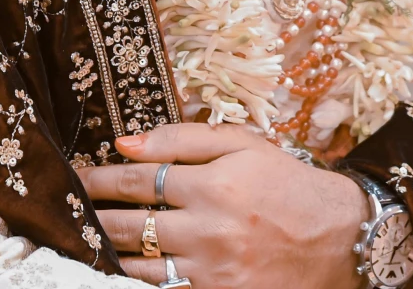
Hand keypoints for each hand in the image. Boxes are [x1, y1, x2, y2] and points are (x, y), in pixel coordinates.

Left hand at [80, 123, 367, 287]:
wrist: (343, 239)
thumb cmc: (288, 183)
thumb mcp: (243, 145)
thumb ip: (181, 138)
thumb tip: (124, 142)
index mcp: (213, 185)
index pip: (136, 180)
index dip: (99, 179)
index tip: (77, 177)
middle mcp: (210, 230)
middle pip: (128, 225)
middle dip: (93, 216)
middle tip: (69, 210)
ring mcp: (215, 272)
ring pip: (140, 266)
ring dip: (109, 253)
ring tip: (89, 241)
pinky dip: (140, 282)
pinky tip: (123, 270)